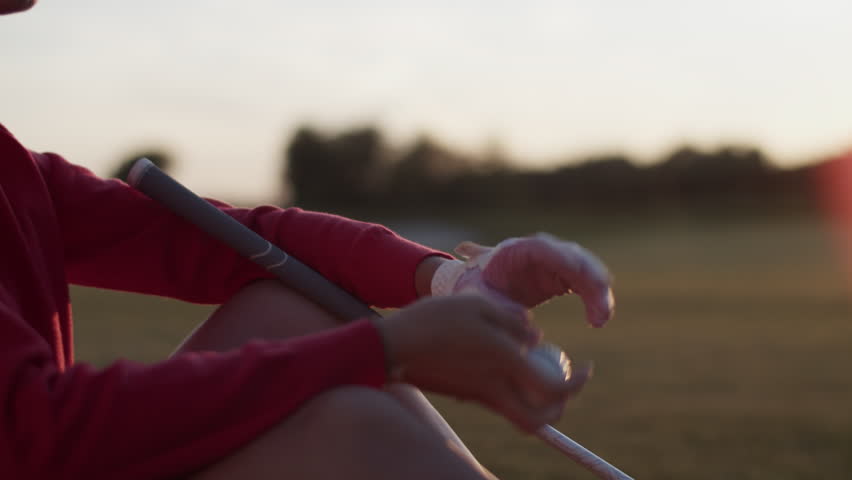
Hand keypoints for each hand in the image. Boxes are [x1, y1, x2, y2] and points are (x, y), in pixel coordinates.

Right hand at [374, 295, 589, 431]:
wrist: (392, 346)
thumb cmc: (432, 319)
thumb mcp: (476, 304)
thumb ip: (512, 320)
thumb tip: (535, 337)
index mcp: (503, 361)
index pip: (555, 389)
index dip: (577, 384)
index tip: (586, 370)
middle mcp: (494, 387)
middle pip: (540, 419)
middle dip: (559, 408)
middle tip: (566, 382)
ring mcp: (479, 395)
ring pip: (520, 415)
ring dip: (537, 401)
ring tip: (538, 369)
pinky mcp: (465, 395)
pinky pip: (501, 403)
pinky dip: (515, 391)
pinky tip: (507, 362)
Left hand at [432, 233, 613, 326]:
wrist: (476, 284)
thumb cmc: (475, 287)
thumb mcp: (478, 295)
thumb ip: (497, 304)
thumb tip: (522, 318)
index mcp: (519, 248)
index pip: (549, 249)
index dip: (568, 263)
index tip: (583, 280)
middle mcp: (542, 250)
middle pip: (575, 257)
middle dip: (591, 280)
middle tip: (601, 309)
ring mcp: (555, 262)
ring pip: (587, 270)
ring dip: (598, 293)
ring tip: (601, 320)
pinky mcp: (562, 277)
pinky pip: (586, 285)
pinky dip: (595, 300)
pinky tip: (597, 321)